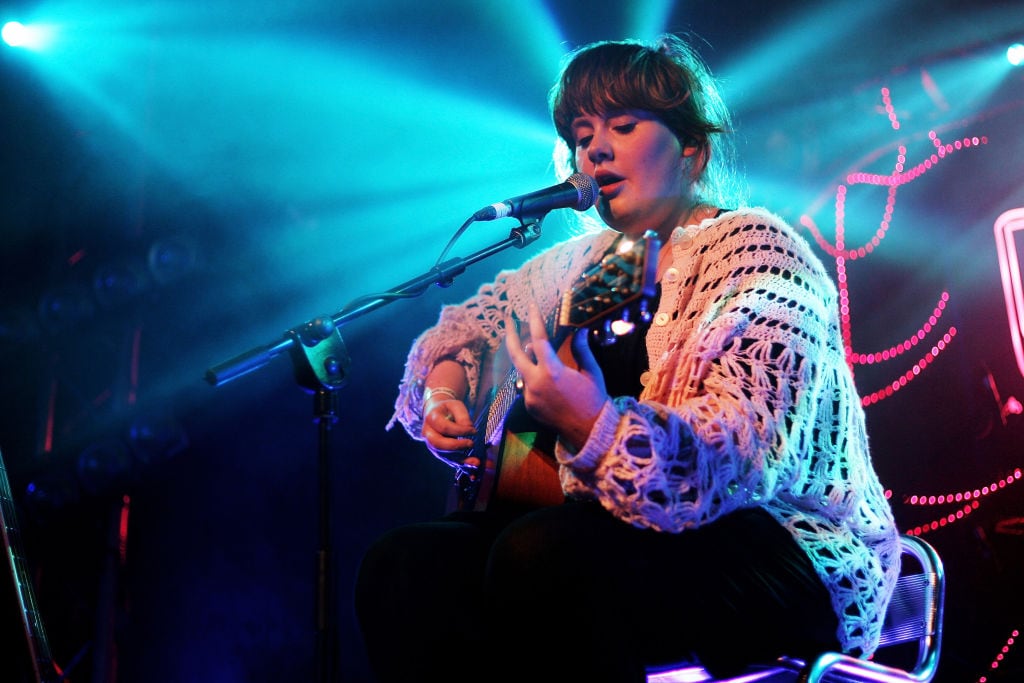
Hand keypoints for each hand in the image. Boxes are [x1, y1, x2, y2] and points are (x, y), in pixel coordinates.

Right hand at [421, 397, 475, 462]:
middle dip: (456, 446)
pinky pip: (449, 460)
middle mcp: (428, 433)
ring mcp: (432, 445)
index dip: (459, 431)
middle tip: (471, 444)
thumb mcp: (455, 406)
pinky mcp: (439, 452)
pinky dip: (461, 465)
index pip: (444, 427)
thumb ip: (462, 416)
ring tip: (476, 462)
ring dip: (460, 460)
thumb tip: (469, 428)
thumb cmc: (448, 408)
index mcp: (431, 418)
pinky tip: (472, 469)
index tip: (474, 431)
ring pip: (443, 455)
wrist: (437, 412)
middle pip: (438, 444)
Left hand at [505, 303, 608, 450]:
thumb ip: (583, 350)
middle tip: (508, 318)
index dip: (534, 321)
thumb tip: (580, 330)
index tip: (531, 306)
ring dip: (525, 357)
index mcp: (552, 372)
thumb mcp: (591, 372)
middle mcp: (536, 383)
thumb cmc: (593, 400)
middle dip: (510, 334)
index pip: (538, 340)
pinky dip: (533, 376)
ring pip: (521, 370)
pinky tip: (544, 375)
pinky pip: (527, 386)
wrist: (589, 432)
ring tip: (531, 347)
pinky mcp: (529, 406)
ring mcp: (530, 396)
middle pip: (515, 354)